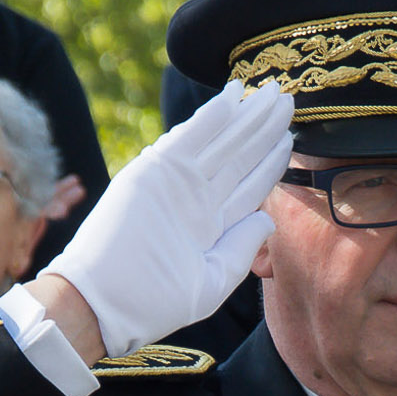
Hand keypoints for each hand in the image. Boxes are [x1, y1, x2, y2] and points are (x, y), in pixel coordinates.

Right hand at [41, 80, 293, 355]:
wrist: (103, 303)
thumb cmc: (153, 304)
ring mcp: (176, 183)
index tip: (293, 136)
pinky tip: (234, 94)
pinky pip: (189, 137)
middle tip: (287, 98)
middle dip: (264, 128)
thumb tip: (269, 217)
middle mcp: (198, 199)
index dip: (272, 159)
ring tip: (272, 92)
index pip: (250, 184)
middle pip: (240, 157)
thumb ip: (242, 248)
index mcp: (213, 226)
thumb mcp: (212, 283)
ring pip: (221, 142)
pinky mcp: (154, 171)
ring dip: (246, 116)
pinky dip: (212, 116)